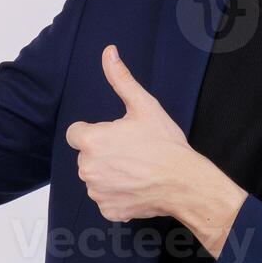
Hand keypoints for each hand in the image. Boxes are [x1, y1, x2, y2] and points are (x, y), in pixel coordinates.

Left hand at [65, 45, 246, 248]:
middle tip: (131, 152)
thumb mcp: (144, 106)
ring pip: (95, 178)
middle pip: (86, 156)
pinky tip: (136, 186)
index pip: (76, 133)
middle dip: (103, 153)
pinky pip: (105, 199)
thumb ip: (120, 79)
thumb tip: (108, 52)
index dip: (95, 132)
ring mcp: (97, 192)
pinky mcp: (107, 210)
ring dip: (109, 174)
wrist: (185, 182)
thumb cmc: (165, 144)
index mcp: (91, 141)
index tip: (116, 136)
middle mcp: (87, 168)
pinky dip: (117, 194)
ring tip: (135, 169)